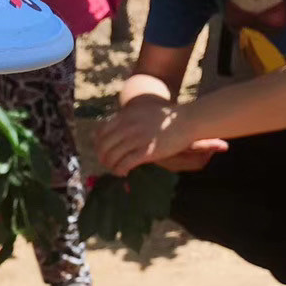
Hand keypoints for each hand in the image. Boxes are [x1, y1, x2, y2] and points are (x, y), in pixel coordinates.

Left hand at [97, 97, 226, 176]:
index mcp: (126, 116)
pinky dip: (120, 170)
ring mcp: (138, 138)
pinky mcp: (147, 151)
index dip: (98, 145)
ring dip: (111, 166)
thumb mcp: (140, 112)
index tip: (102, 152)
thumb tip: (100, 133)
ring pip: (113, 156)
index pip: (101, 132)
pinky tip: (123, 173)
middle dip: (103, 158)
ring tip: (116, 169)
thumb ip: (122, 121)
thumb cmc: (164, 118)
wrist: (187, 120)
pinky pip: (125, 163)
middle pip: (104, 146)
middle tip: (108, 164)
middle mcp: (129, 126)